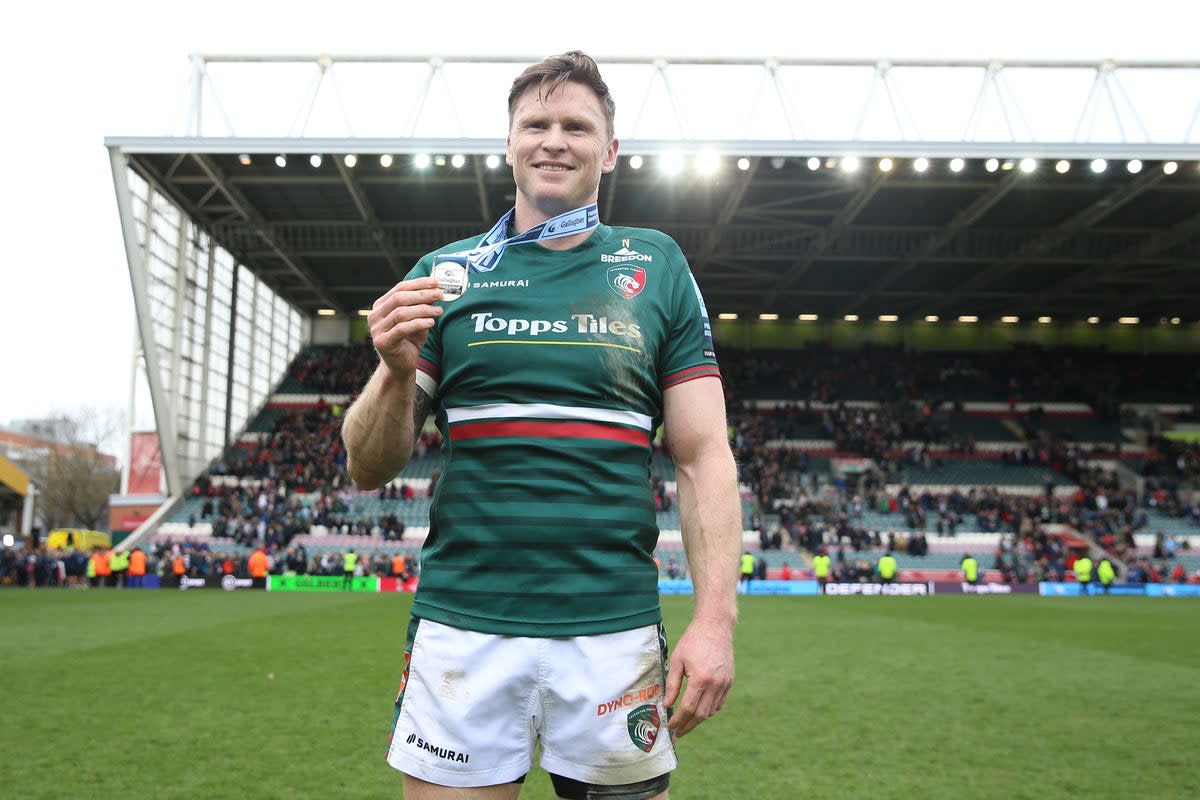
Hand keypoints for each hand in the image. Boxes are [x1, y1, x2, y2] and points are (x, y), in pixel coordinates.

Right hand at [368, 277, 443, 375]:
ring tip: (439, 311)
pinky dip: (418, 324)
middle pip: (399, 298)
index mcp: (381, 306)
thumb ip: (423, 306)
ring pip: (401, 313)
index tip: (435, 282)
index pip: (399, 288)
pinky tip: (431, 322)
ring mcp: (376, 329)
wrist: (402, 365)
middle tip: (439, 294)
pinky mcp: (382, 342)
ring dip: (423, 310)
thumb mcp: (418, 319)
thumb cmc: (410, 340)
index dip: (418, 284)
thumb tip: (436, 290)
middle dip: (422, 295)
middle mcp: (375, 315)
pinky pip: (402, 329)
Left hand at [664, 617, 733, 738]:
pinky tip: (699, 710)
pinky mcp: (729, 681)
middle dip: (688, 726)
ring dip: (698, 719)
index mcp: (700, 679)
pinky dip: (709, 710)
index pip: (688, 708)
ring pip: (711, 711)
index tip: (670, 727)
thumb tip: (667, 705)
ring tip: (686, 723)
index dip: (678, 721)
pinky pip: (719, 703)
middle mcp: (715, 684)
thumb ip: (672, 684)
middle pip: (701, 715)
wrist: (715, 627)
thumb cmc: (692, 641)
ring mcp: (725, 684)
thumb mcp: (677, 660)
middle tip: (677, 733)